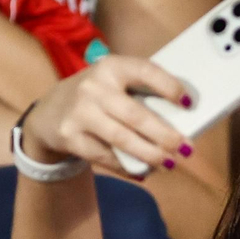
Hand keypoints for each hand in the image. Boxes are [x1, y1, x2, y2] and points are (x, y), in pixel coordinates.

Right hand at [20, 54, 192, 174]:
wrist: (50, 112)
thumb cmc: (99, 98)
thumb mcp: (114, 84)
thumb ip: (142, 94)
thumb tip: (184, 119)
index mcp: (111, 67)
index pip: (144, 71)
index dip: (169, 86)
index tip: (189, 104)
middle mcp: (93, 87)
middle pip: (136, 115)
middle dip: (165, 135)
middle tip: (188, 149)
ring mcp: (79, 112)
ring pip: (122, 139)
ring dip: (151, 154)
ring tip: (171, 163)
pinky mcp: (69, 136)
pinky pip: (106, 157)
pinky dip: (128, 167)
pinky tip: (145, 171)